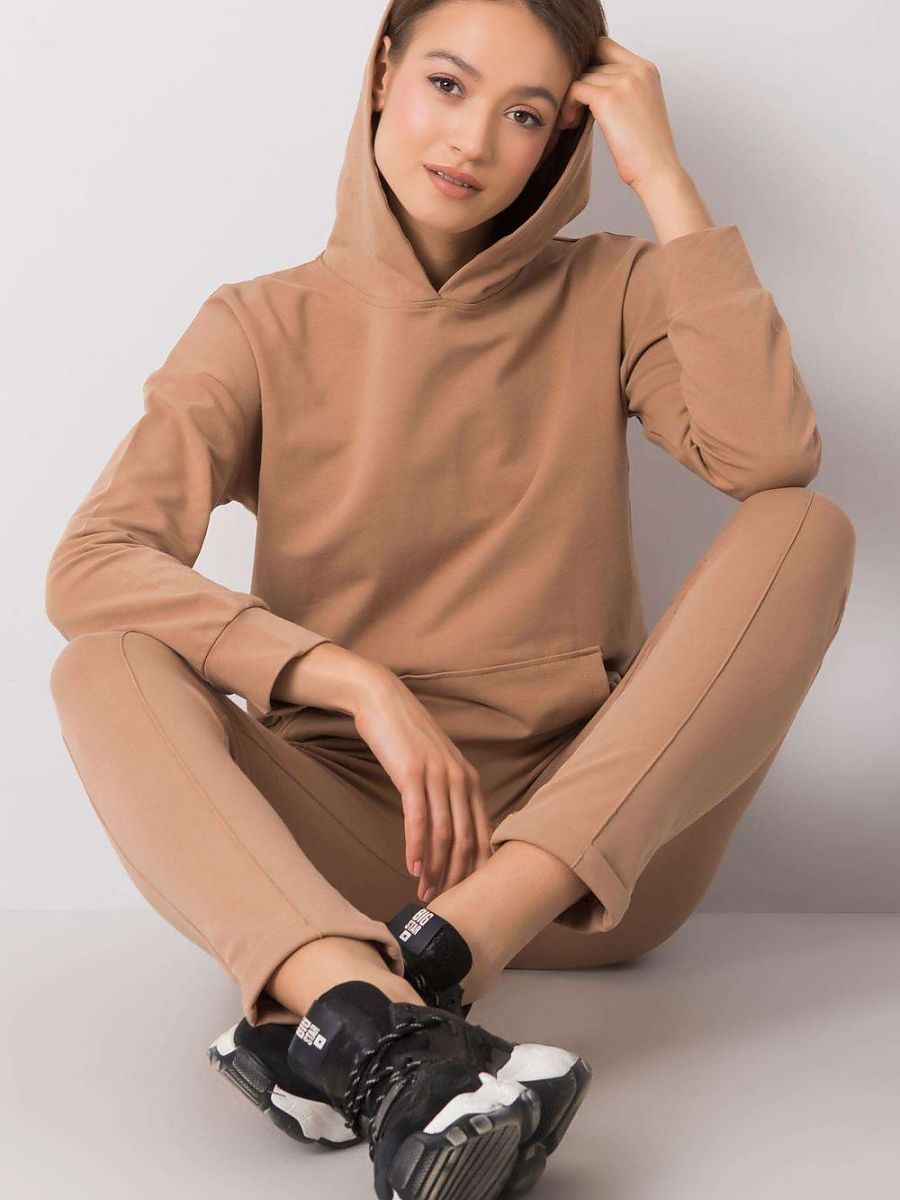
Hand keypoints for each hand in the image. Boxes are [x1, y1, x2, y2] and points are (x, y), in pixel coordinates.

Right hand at [350, 664, 493, 902]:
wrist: (383, 700)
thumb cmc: (406, 738)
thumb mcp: (436, 766)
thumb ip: (447, 795)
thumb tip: (447, 836)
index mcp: (471, 781)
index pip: (482, 835)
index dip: (476, 870)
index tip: (465, 896)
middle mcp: (461, 780)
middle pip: (466, 841)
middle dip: (456, 877)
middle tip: (443, 904)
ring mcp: (438, 776)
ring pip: (444, 835)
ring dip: (435, 870)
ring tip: (425, 894)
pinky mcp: (412, 774)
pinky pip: (418, 819)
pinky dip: (416, 847)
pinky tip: (412, 868)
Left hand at [559, 34, 683, 192]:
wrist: (657, 170)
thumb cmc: (647, 149)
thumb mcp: (640, 106)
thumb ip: (622, 88)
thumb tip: (589, 82)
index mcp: (646, 69)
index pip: (606, 46)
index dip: (588, 64)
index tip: (584, 89)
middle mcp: (636, 69)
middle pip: (591, 63)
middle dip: (579, 85)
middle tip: (576, 112)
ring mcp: (623, 81)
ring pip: (582, 77)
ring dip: (572, 98)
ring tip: (573, 121)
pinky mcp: (608, 98)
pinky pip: (576, 89)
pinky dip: (568, 105)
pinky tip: (570, 123)